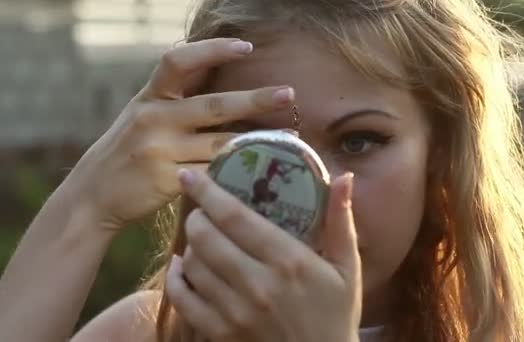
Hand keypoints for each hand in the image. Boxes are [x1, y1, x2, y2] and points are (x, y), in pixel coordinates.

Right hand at [64, 38, 295, 231]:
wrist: (93, 194)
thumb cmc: (126, 151)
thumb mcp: (142, 116)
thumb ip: (174, 100)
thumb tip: (221, 80)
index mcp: (149, 97)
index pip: (179, 61)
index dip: (212, 50)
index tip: (246, 47)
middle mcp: (153, 118)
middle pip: (213, 105)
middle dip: (255, 100)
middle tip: (288, 94)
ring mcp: (158, 151)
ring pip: (219, 144)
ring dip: (258, 142)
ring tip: (290, 137)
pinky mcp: (165, 181)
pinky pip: (211, 174)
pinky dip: (237, 172)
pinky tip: (259, 170)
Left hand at [165, 169, 361, 341]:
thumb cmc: (335, 316)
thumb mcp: (347, 268)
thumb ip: (340, 222)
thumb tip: (343, 176)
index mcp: (289, 261)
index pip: (235, 216)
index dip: (207, 191)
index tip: (189, 175)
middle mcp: (258, 284)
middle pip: (205, 237)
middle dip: (196, 217)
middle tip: (201, 212)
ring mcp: (236, 312)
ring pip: (192, 265)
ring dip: (189, 246)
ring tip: (199, 240)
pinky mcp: (221, 334)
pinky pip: (183, 300)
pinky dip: (175, 280)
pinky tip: (181, 268)